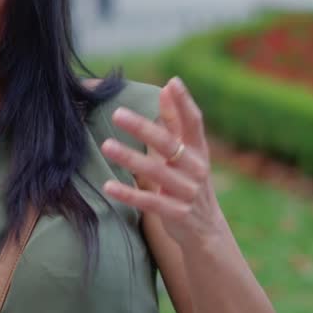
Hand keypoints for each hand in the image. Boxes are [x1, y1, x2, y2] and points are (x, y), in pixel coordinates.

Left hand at [101, 77, 226, 251]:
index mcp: (199, 150)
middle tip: (117, 113)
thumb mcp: (188, 152)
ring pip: (156, 172)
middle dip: (143, 128)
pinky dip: (128, 194)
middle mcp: (197, 168)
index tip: (172, 83)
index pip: (194, 122)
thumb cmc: (190, 181)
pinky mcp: (177, 213)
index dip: (185, 103)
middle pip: (168, 144)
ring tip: (106, 145)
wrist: (206, 229)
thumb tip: (168, 85)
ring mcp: (188, 192)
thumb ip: (176, 121)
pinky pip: (150, 202)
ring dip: (130, 158)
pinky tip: (108, 185)